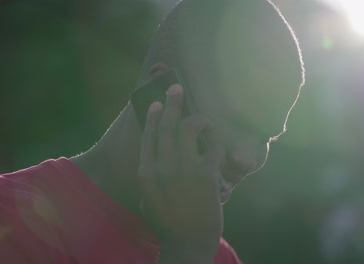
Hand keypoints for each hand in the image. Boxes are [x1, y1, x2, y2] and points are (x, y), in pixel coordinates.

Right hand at [138, 84, 224, 262]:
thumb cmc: (166, 223)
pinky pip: (213, 148)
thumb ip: (150, 175)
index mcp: (145, 172)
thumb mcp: (148, 198)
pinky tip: (217, 146)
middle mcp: (162, 166)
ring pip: (189, 129)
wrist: (186, 243)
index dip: (154, 116)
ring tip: (204, 118)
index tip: (158, 104)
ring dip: (199, 119)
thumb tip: (157, 154)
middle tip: (177, 88)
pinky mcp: (205, 175)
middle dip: (173, 103)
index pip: (149, 135)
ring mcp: (184, 169)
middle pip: (167, 125)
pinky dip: (217, 144)